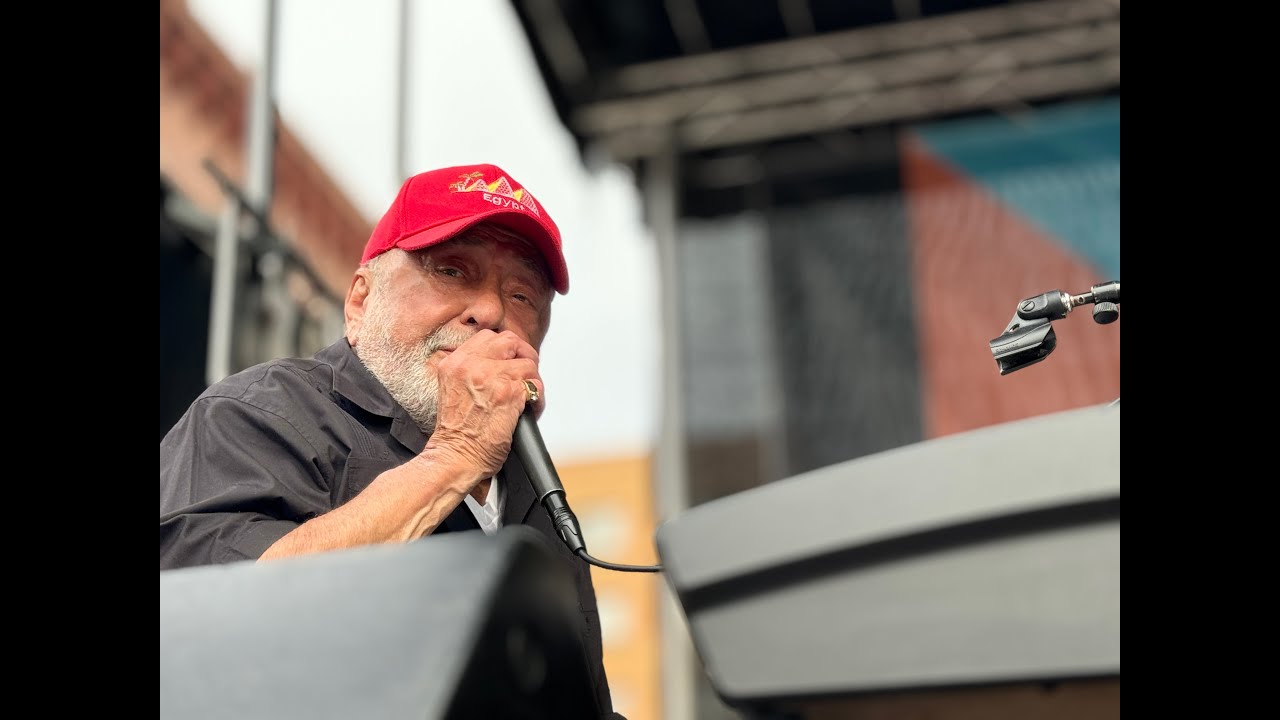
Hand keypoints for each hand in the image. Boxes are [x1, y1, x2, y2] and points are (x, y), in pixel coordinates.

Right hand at [425, 329, 543, 477]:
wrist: (454, 458)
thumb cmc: (456, 434)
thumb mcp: (453, 390)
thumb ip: (471, 372)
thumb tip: (500, 363)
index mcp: (455, 363)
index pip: (488, 337)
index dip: (505, 348)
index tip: (510, 361)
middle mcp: (471, 365)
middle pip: (510, 341)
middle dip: (523, 357)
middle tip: (525, 375)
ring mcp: (490, 377)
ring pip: (528, 364)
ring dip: (532, 382)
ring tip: (527, 399)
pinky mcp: (508, 394)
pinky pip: (536, 386)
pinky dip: (539, 400)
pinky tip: (530, 410)